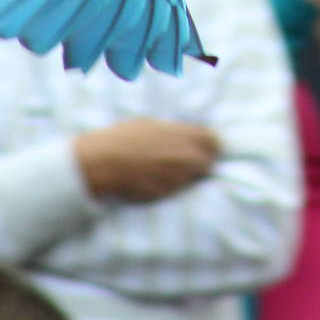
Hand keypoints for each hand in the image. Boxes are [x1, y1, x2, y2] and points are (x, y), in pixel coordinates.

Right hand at [73, 118, 219, 202]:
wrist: (105, 161)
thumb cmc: (124, 137)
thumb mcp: (152, 124)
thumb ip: (174, 132)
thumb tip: (182, 135)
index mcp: (186, 135)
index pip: (214, 141)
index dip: (209, 145)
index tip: (204, 147)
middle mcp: (188, 157)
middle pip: (208, 163)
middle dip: (200, 162)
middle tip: (186, 162)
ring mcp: (178, 178)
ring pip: (192, 179)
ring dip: (185, 175)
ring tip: (166, 170)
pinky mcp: (167, 195)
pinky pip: (175, 190)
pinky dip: (170, 185)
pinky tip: (155, 179)